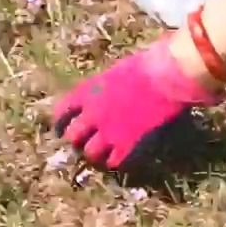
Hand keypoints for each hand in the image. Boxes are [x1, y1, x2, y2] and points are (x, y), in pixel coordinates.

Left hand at [50, 37, 220, 168]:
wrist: (164, 77)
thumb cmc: (145, 65)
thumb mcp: (115, 71)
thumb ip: (104, 87)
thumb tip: (103, 94)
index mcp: (88, 91)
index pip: (63, 111)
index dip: (60, 122)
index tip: (60, 127)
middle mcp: (93, 114)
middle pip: (73, 136)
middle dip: (78, 139)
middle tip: (84, 141)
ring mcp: (109, 131)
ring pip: (91, 153)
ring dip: (96, 152)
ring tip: (102, 152)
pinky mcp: (127, 144)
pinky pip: (114, 161)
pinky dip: (116, 160)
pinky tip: (121, 157)